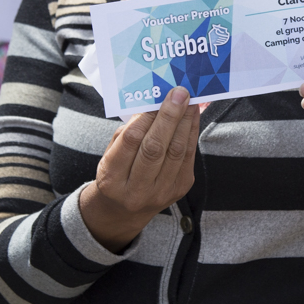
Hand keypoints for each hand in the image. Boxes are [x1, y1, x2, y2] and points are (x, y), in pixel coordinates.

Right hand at [78, 87, 199, 251]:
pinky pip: (188, 156)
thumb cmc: (116, 173)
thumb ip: (129, 132)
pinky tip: (192, 116)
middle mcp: (136, 190)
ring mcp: (161, 192)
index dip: (146, 116)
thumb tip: (153, 104)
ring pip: (176, 151)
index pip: (131, 141)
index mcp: (112, 178)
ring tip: (189, 100)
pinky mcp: (180, 189)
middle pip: (155, 147)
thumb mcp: (111, 154)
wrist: (125, 210)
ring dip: (185, 122)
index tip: (156, 96)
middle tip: (178, 93)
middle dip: (169, 116)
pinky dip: (191, 132)